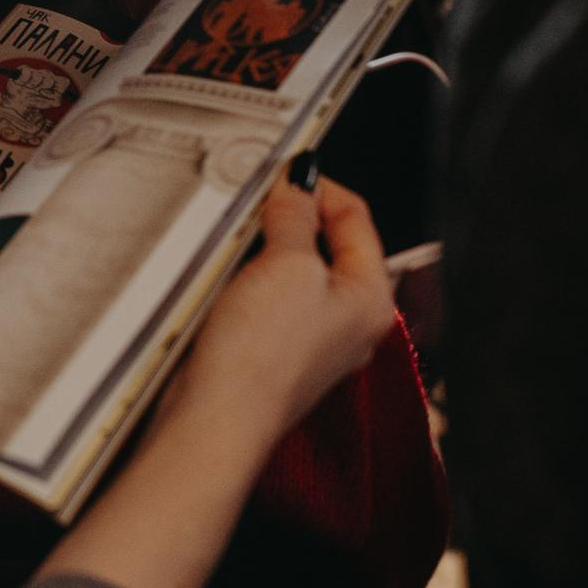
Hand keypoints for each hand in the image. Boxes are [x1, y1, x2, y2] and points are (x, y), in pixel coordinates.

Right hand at [165, 174, 395, 443]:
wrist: (215, 420)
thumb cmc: (260, 357)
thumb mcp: (286, 264)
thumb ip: (296, 216)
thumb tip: (300, 181)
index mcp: (371, 299)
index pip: (356, 218)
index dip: (319, 185)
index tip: (284, 167)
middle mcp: (350, 323)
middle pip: (327, 244)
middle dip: (290, 217)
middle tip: (256, 197)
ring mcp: (313, 341)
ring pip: (295, 271)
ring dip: (266, 248)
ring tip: (238, 233)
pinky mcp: (275, 354)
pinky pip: (269, 300)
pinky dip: (250, 279)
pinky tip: (227, 274)